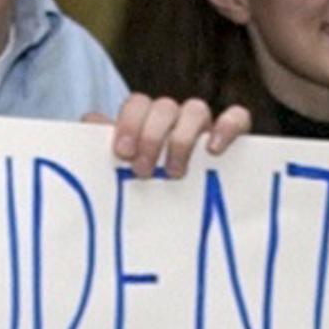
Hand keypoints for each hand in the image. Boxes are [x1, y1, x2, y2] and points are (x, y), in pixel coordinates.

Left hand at [91, 95, 250, 179]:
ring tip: (173, 172)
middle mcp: (177, 118)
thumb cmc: (145, 189)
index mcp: (149, 120)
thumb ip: (101, 145)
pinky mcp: (233, 138)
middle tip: (143, 170)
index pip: (139, 103)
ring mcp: (205, 127)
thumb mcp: (119, 170)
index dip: (130, 123)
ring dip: (182, 139)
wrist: (177, 224)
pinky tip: (212, 149)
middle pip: (164, 106)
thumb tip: (90, 122)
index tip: (122, 153)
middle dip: (151, 137)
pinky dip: (226, 127)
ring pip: (196, 109)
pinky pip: (237, 118)